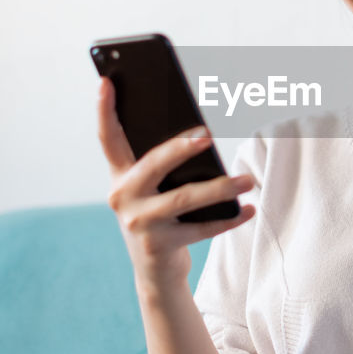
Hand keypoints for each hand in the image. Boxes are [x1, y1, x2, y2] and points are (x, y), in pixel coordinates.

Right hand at [96, 76, 255, 289]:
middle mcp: (122, 198)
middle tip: (209, 134)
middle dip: (182, 147)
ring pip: (185, 198)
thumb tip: (201, 138)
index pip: (108, 138)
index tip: (106, 81)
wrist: (155, 272)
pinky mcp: (158, 246)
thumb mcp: (153, 192)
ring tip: (248, 180)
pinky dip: (229, 219)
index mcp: (119, 177)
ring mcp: (139, 223)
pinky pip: (201, 228)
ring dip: (221, 188)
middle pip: (154, 163)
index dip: (104, 110)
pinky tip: (248, 209)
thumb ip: (164, 167)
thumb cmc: (160, 219)